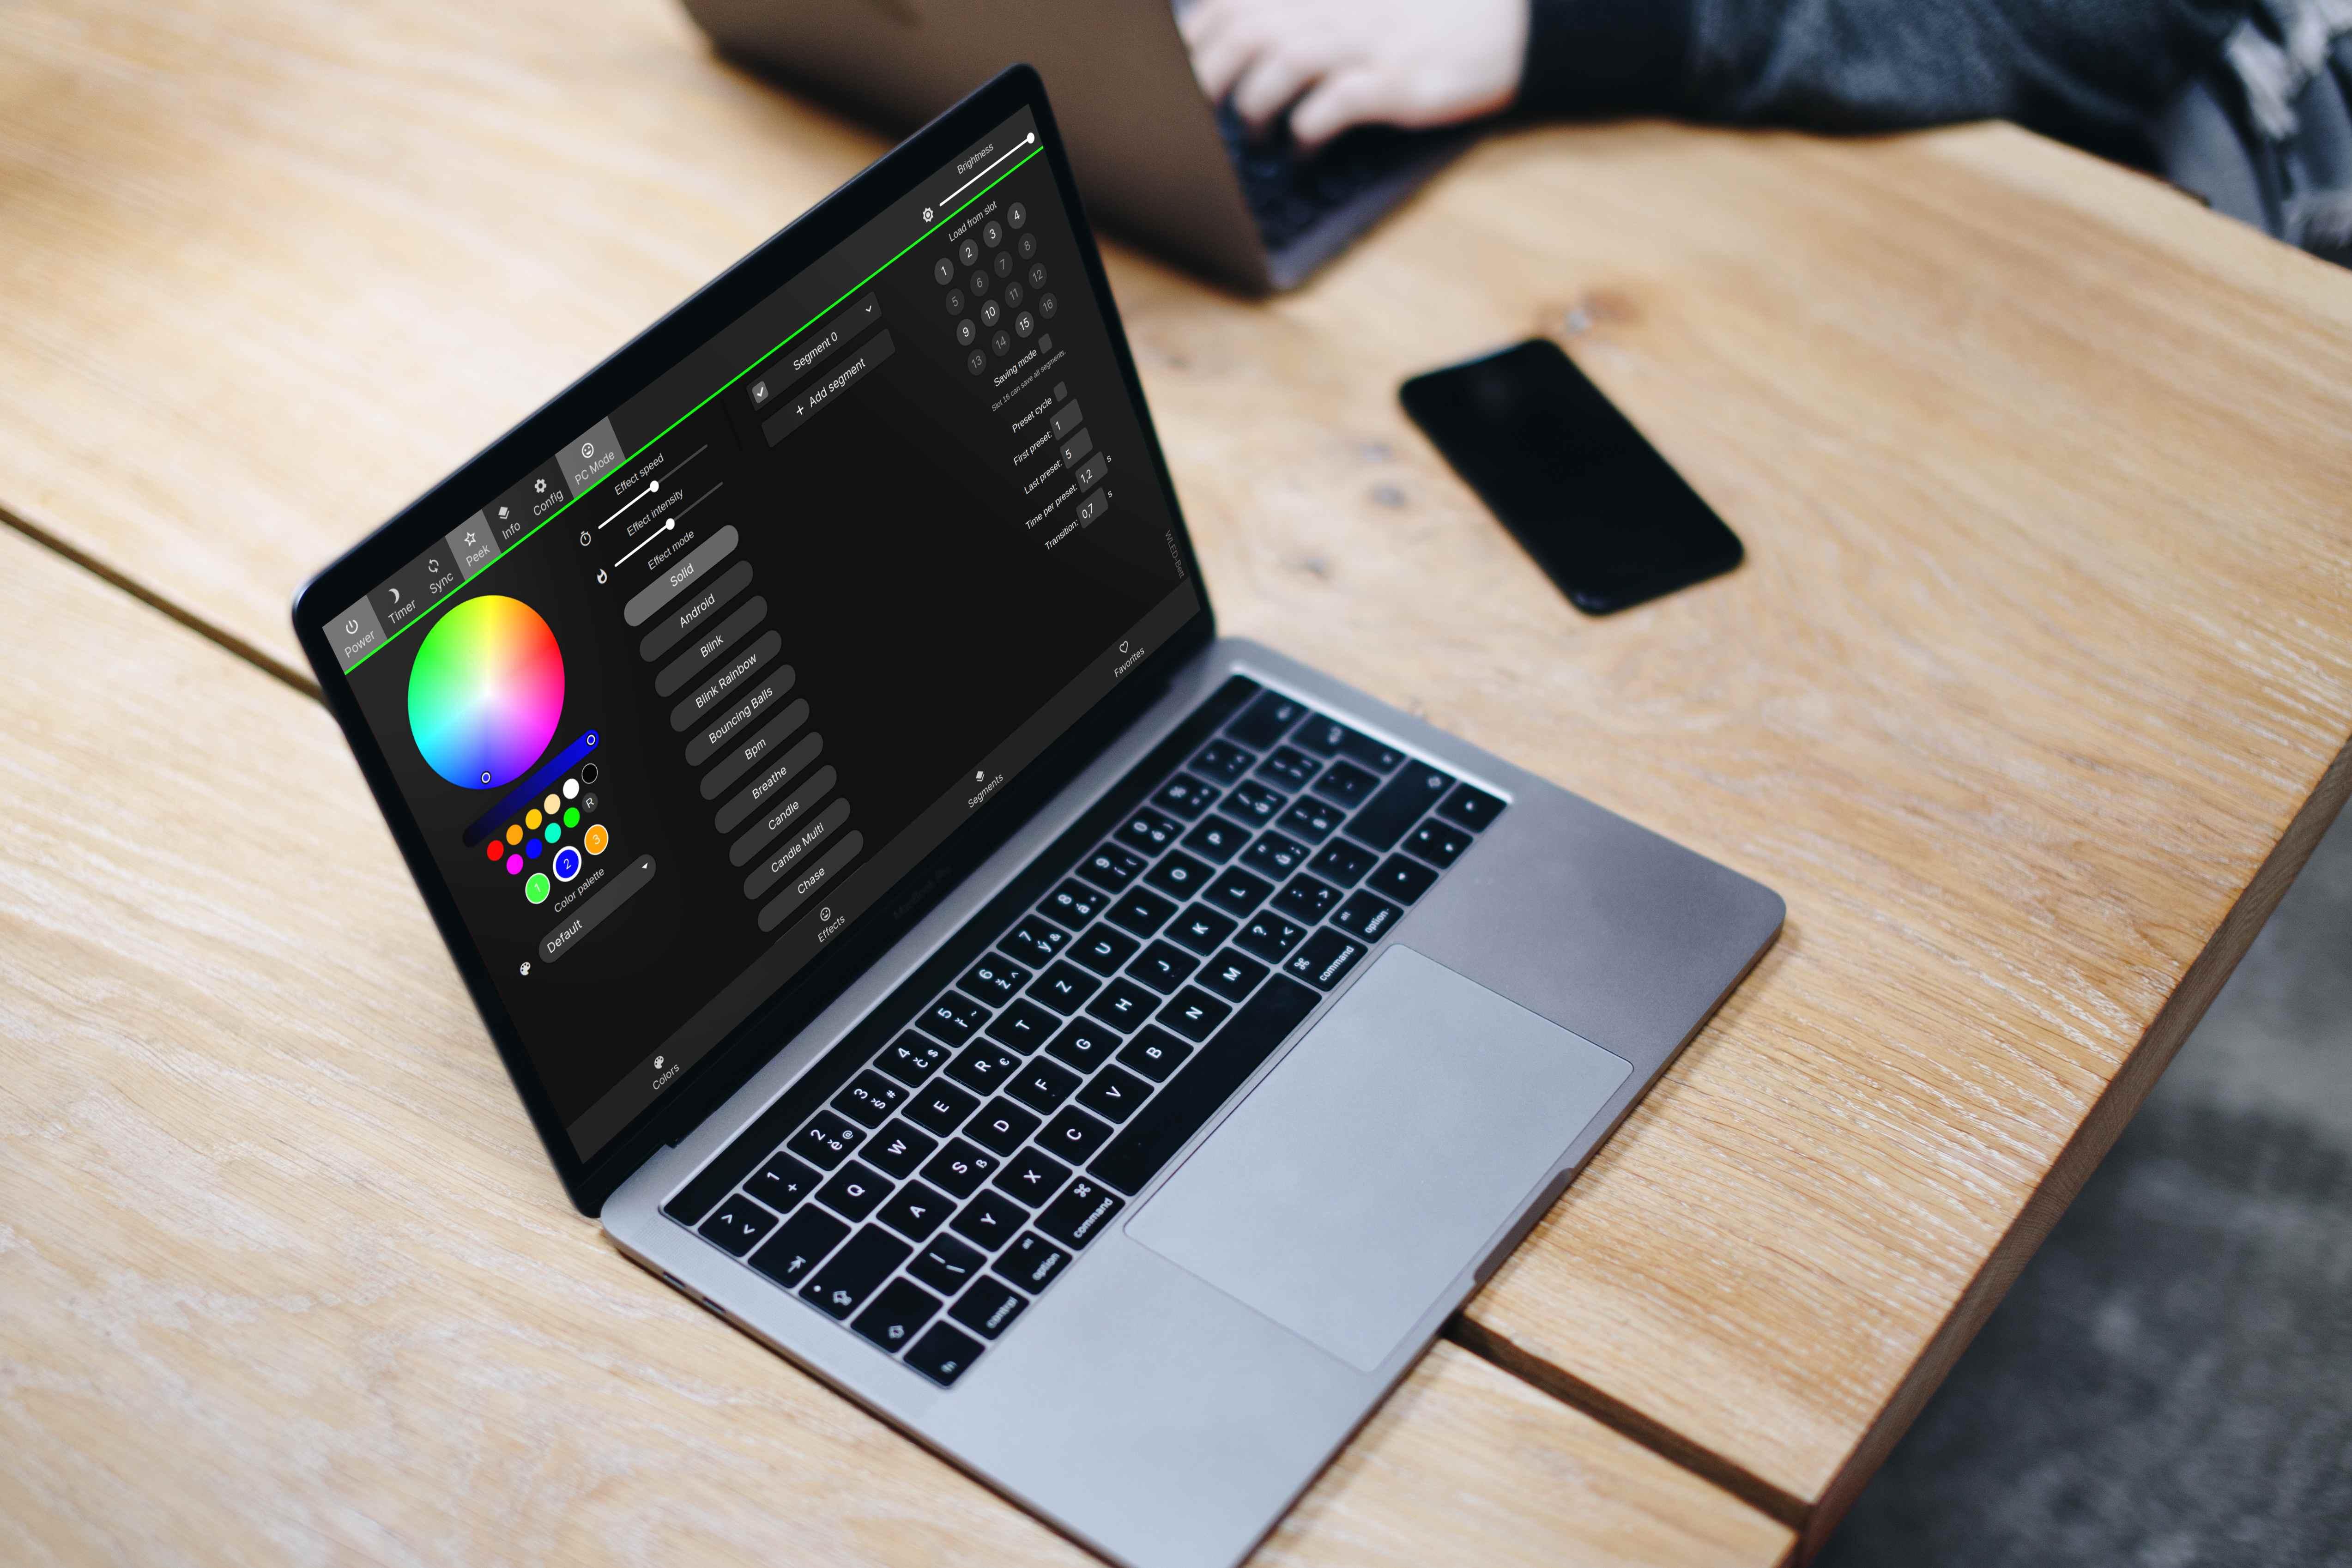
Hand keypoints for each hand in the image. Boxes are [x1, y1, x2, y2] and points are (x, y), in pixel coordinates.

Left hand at [1180, 0, 1527, 149]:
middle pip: (1248, 29)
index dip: (1198, 36)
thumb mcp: (1360, 3)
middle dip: (1211, 75)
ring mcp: (1370, 42)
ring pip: (1284, 62)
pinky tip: (1301, 150)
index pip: (1235, 0)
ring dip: (1255, 104)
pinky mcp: (1398, 83)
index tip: (1185, 69)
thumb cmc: (1429, 19)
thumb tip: (1240, 38)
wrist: (1513, 28)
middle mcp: (1340, 5)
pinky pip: (1334, 104)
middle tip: (1204, 113)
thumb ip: (1304, 12)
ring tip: (1255, 132)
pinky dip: (1305, 131)